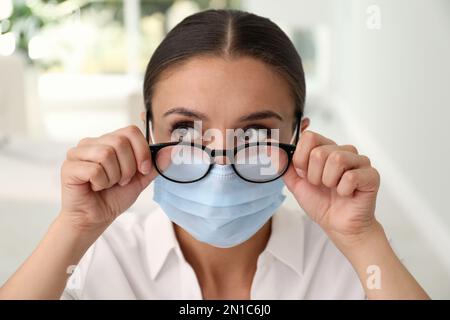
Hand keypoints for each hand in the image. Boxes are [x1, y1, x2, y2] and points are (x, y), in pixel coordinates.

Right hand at [60, 125, 156, 232]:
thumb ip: (155, 164)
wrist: (95, 218)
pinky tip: (95, 187)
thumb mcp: (141, 179)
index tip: (142, 170)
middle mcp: (92, 142)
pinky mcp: (69, 167)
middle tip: (121, 181)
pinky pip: (94, 169)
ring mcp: (78, 153)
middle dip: (128, 167)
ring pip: (106, 154)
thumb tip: (172, 150)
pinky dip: (100, 183)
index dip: (141, 151)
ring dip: (114, 176)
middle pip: (120, 142)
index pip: (131, 131)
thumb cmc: (114, 197)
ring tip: (107, 184)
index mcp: (109, 141)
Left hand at [283, 131, 380, 247]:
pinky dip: (343, 190)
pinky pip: (351, 176)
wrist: (338, 226)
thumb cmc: (321, 203)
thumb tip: (269, 147)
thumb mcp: (295, 183)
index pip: (309, 137)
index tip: (305, 173)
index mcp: (326, 149)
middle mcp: (343, 151)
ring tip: (333, 189)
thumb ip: (283, 165)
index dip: (302, 158)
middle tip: (322, 185)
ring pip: (337, 159)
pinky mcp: (371, 175)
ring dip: (328, 181)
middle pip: (320, 151)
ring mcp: (360, 161)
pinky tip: (346, 194)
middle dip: (314, 175)